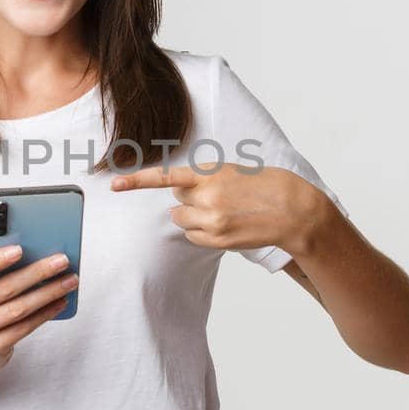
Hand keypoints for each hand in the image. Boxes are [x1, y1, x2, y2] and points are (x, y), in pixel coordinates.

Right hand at [0, 238, 79, 377]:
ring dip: (48, 293)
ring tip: (69, 280)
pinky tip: (60, 302)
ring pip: (19, 310)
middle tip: (62, 261)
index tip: (20, 249)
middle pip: (5, 289)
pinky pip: (24, 329)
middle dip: (37, 273)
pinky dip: (45, 314)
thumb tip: (8, 235)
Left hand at [111, 161, 333, 256]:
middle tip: (217, 197)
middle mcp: (207, 197)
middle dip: (190, 200)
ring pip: (182, 220)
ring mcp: (212, 220)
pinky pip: (194, 237)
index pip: (166, 177)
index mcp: (210, 173)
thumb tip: (180, 195)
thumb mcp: (232, 171)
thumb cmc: (265, 185)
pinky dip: (203, 232)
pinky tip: (226, 225)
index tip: (115, 184)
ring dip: (194, 217)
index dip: (137, 181)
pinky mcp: (218, 239)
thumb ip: (205, 179)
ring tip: (223, 212)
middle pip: (176, 201)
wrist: (293, 209)